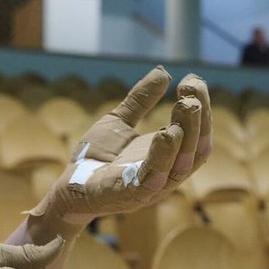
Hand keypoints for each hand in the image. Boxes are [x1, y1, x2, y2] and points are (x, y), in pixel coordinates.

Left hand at [27, 67, 212, 222]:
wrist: (68, 186)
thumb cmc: (96, 158)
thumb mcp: (119, 121)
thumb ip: (140, 100)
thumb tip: (163, 71)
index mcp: (168, 158)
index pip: (198, 135)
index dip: (201, 107)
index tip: (193, 79)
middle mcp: (167, 175)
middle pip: (196, 149)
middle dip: (198, 117)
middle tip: (191, 89)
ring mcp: (151, 188)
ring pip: (180, 165)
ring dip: (187, 133)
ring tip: (185, 105)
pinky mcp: (130, 196)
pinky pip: (152, 179)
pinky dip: (162, 157)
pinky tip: (165, 134)